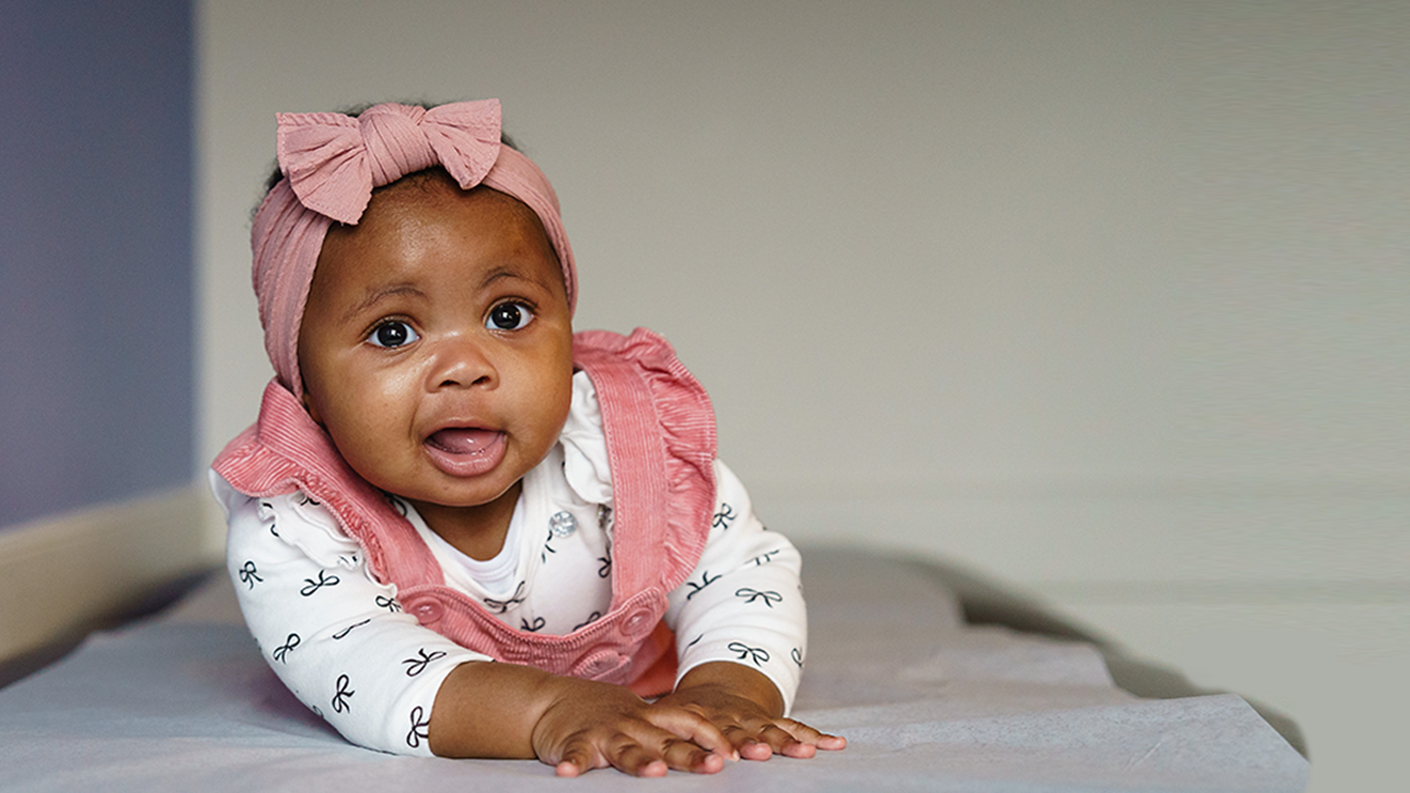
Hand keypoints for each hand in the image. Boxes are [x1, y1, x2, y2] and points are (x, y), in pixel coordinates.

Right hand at [530, 675, 735, 776]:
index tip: (735, 755)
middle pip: (665, 741)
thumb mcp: (640, 717)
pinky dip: (573, 763)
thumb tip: (714, 752)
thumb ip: (670, 733)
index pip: (690, 722)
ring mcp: (603, 732)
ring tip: (655, 772)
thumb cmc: (604, 714)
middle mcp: (631, 724)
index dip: (713, 737)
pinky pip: (574, 754)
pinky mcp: (573, 742)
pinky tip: (569, 772)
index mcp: (650, 718)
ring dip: (640, 761)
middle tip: (714, 767)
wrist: (551, 700)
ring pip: (625, 749)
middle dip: (691, 755)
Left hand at [654, 662, 846, 760]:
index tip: (727, 758)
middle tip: (766, 754)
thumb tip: (640, 749)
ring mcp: (755, 719)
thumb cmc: (684, 712)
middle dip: (758, 743)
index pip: (711, 732)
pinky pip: (795, 726)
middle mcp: (732, 718)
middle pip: (746, 732)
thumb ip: (660, 728)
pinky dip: (815, 736)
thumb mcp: (666, 715)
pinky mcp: (773, 720)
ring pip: (775, 729)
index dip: (719, 744)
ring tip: (810, 752)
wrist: (715, 689)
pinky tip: (837, 745)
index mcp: (704, 717)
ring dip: (791, 741)